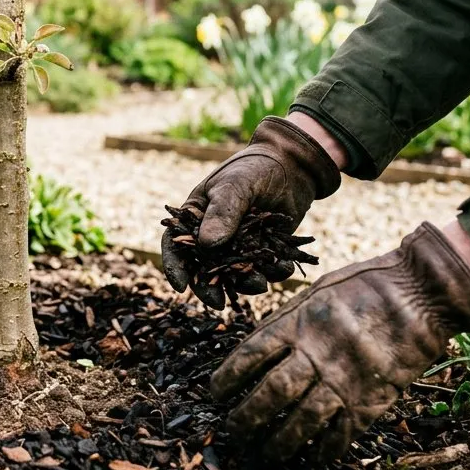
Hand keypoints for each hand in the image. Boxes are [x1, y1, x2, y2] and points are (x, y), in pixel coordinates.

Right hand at [162, 116, 340, 307]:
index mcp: (195, 216)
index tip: (180, 286)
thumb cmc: (256, 168)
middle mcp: (213, 234)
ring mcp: (238, 245)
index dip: (175, 266)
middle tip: (219, 303)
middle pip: (203, 267)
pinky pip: (263, 270)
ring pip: (234, 273)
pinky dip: (273, 273)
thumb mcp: (236, 185)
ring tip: (262, 283)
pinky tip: (284, 267)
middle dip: (210, 287)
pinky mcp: (262, 250)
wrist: (294, 165)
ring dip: (246, 282)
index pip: (176, 244)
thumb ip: (223, 212)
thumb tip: (208, 244)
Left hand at [209, 223, 469, 461]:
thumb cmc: (366, 285)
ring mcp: (345, 379)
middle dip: (246, 418)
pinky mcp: (373, 398)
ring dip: (280, 442)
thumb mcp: (317, 292)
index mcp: (299, 323)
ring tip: (266, 453)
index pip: (250, 356)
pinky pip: (342, 432)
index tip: (214, 395)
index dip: (227, 378)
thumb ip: (288, 321)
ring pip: (302, 421)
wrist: (424, 292)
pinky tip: (314, 458)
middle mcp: (317, 353)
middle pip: (271, 394)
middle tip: (233, 431)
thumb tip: (257, 348)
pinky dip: (326, 449)